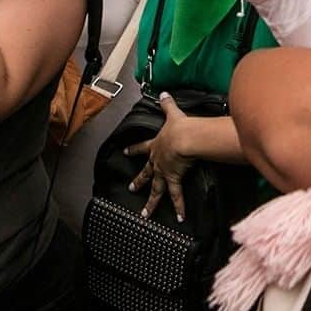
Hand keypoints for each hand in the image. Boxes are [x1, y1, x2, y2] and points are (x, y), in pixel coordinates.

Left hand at [125, 94, 192, 221]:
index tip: (125, 153)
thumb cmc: (179, 127)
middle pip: (146, 173)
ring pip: (156, 189)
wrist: (185, 139)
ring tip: (146, 214)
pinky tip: (181, 217)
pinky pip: (176, 196)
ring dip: (151, 202)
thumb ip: (167, 104)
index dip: (133, 150)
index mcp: (156, 145)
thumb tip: (163, 93)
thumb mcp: (172, 114)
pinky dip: (179, 206)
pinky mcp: (174, 179)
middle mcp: (158, 161)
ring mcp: (164, 172)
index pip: (142, 148)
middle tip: (131, 188)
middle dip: (139, 180)